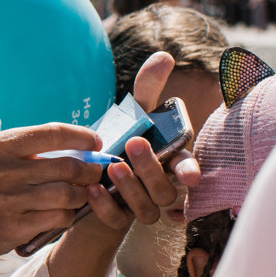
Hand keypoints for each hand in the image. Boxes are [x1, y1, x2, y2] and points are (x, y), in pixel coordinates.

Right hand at [0, 123, 104, 253]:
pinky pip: (59, 218)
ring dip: (81, 196)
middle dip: (90, 171)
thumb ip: (32, 151)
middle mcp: (5, 170)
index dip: (82, 137)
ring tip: (78, 195)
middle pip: (68, 167)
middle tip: (94, 174)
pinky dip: (68, 215)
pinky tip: (62, 213)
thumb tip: (81, 149)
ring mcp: (10, 199)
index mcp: (1, 146)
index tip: (95, 143)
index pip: (53, 133)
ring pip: (68, 195)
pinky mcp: (16, 226)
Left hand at [108, 54, 201, 227]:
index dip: (190, 172)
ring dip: (132, 189)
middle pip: (165, 190)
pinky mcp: (116, 218)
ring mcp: (138, 206)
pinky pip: (117, 220)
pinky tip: (93, 189)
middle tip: (135, 145)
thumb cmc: (119, 142)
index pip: (186, 169)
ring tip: (113, 167)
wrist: (85, 176)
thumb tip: (164, 56)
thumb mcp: (132, 114)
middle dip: (152, 169)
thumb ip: (147, 89)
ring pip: (147, 209)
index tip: (190, 174)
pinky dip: (106, 207)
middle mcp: (157, 187)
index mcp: (168, 163)